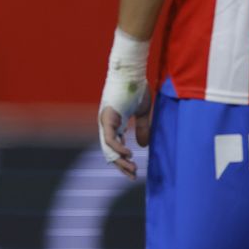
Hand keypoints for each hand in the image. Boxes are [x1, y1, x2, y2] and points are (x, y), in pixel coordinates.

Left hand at [98, 29, 152, 178]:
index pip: (115, 147)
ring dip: (120, 161)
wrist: (132, 72)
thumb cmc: (136, 88)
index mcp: (114, 123)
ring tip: (132, 170)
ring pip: (108, 148)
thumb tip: (142, 146)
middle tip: (132, 176)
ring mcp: (106, 121)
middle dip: (121, 166)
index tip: (133, 172)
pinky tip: (128, 155)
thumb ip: (142, 128)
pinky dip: (118, 148)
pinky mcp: (107, 117)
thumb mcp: (141, 113)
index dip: (123, 161)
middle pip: (109, 151)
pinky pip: (110, 138)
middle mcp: (107, 124)